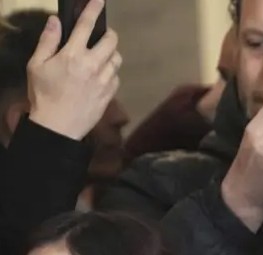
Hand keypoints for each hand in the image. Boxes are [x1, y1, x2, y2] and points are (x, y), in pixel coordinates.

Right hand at [27, 0, 121, 140]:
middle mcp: (92, 65)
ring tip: (100, 57)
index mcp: (72, 55)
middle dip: (108, 35)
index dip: (93, 10)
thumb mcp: (36, 65)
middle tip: (101, 36)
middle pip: (112, 41)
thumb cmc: (43, 94)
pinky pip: (117, 77)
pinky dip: (111, 72)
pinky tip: (100, 76)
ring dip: (111, 54)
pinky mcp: (110, 94)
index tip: (99, 1)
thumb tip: (56, 22)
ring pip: (117, 59)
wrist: (58, 126)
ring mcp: (104, 80)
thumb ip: (47, 41)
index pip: (86, 26)